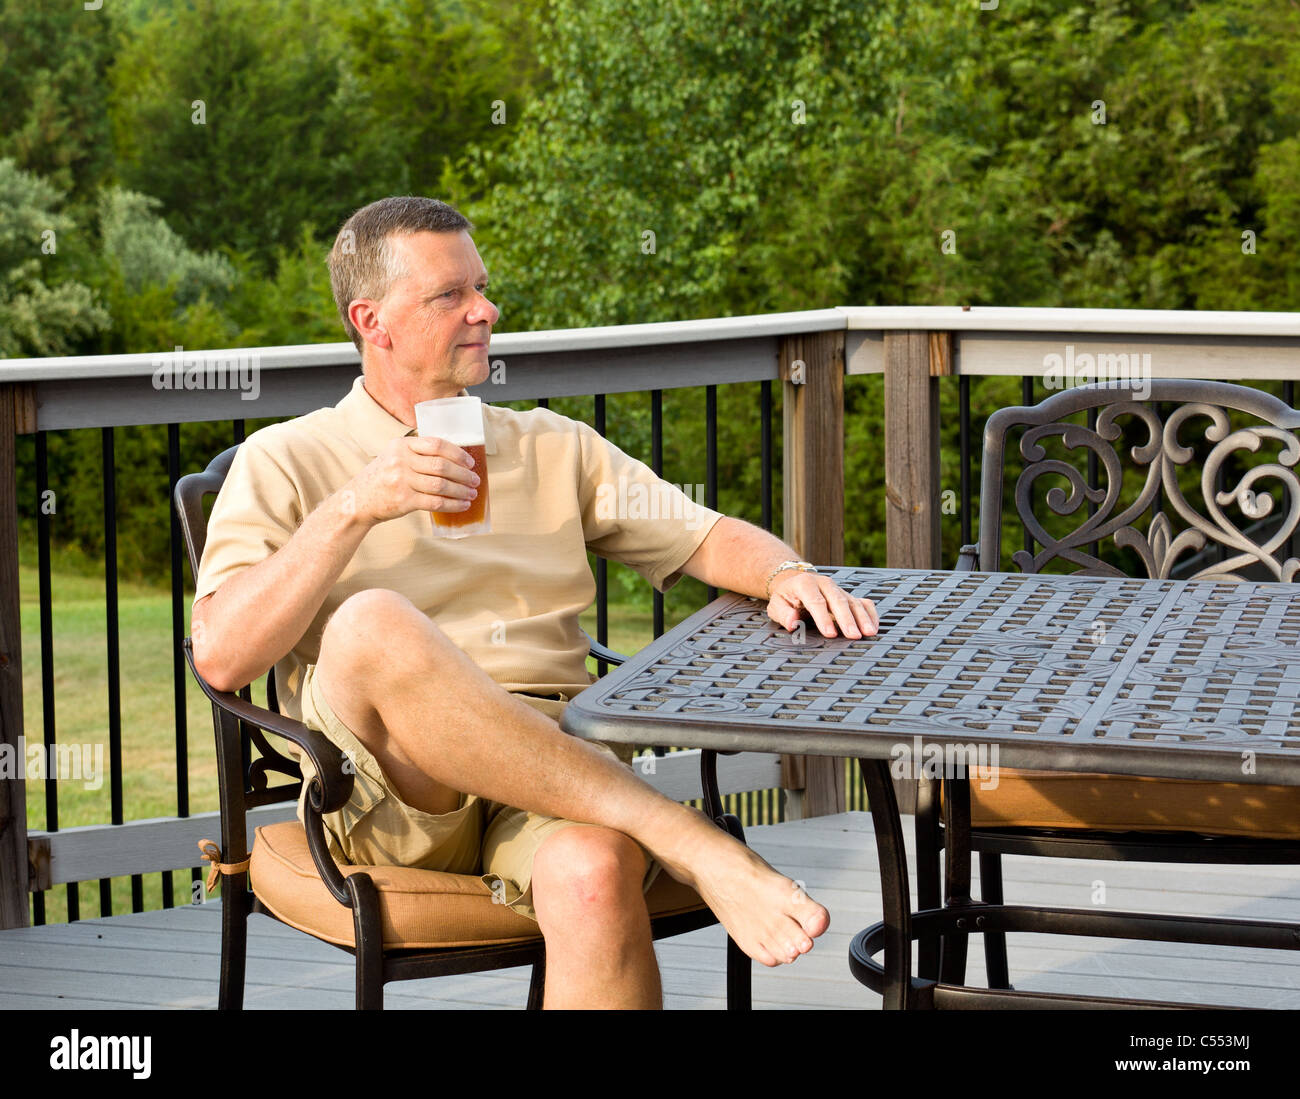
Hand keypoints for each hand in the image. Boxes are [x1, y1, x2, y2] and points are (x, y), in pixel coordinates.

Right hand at [344, 434, 479, 525]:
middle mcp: (401, 461)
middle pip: (441, 465)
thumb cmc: (383, 477)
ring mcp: (402, 481)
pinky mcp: (404, 501)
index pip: (436, 444)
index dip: (457, 453)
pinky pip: (435, 502)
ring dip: (461, 490)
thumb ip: (418, 453)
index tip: (469, 462)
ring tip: (472, 493)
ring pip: (441, 485)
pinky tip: (462, 505)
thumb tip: (455, 459)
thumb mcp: (394, 456)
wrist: (358, 500)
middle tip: (475, 480)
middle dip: (463, 474)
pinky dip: (453, 504)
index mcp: (401, 445)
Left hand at [766, 571, 877, 638]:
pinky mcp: (849, 596)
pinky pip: (863, 603)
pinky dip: (870, 614)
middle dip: (847, 619)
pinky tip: (874, 627)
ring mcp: (839, 589)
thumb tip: (792, 622)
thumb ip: (783, 613)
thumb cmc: (786, 597)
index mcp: (805, 584)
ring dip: (862, 618)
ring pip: (853, 602)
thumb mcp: (776, 604)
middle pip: (838, 601)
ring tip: (868, 633)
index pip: (816, 602)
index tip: (830, 633)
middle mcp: (825, 584)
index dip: (824, 618)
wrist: (795, 581)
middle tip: (853, 635)